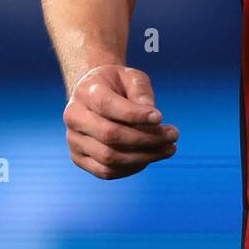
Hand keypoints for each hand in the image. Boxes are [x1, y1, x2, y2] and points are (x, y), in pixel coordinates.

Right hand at [63, 64, 177, 178]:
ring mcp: (74, 140)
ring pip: (109, 158)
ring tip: (169, 148)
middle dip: (146, 138)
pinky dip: (132, 167)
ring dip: (144, 157)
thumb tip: (153, 120)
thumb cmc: (118, 85)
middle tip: (173, 135)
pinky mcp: (79, 158)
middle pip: (109, 134)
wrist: (94, 95)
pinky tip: (151, 157)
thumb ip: (141, 93)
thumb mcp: (132, 77)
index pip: (107, 106)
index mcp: (86, 92)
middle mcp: (74, 117)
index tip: (160, 117)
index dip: (135, 114)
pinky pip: (106, 171)